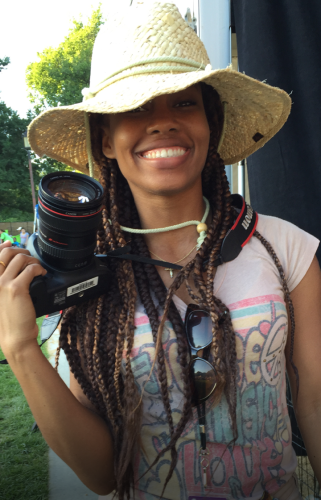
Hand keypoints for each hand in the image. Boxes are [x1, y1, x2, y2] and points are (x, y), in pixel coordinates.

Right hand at [0, 241, 46, 358]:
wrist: (14, 336)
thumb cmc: (11, 317)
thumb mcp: (3, 297)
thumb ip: (6, 280)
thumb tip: (15, 264)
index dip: (3, 246)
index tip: (12, 244)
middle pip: (7, 253)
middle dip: (21, 251)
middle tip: (30, 259)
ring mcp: (3, 283)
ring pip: (20, 258)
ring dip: (32, 260)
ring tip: (38, 269)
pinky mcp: (16, 288)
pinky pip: (30, 269)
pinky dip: (39, 269)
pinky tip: (42, 274)